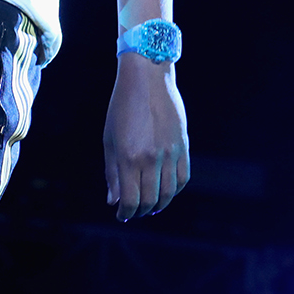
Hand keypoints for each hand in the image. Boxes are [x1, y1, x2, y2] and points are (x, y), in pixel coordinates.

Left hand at [103, 54, 187, 220]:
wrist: (147, 78)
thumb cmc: (122, 107)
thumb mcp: (110, 139)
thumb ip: (112, 172)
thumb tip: (113, 201)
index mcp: (129, 157)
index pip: (131, 200)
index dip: (126, 213)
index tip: (121, 215)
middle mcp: (151, 158)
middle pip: (150, 200)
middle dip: (141, 211)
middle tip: (134, 211)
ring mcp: (170, 153)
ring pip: (169, 193)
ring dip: (159, 205)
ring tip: (150, 205)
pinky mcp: (184, 146)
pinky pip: (183, 178)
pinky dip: (175, 190)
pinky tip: (166, 190)